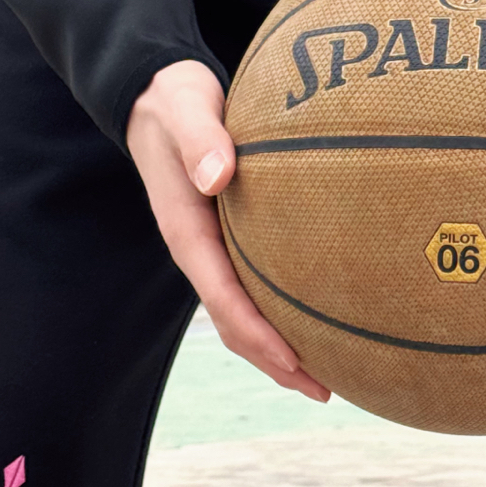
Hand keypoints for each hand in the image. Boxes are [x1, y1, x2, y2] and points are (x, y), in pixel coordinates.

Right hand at [126, 60, 330, 400]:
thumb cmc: (175, 100)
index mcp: (186, 232)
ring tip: (329, 377)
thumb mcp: (184, 108)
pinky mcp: (228, 244)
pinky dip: (284, 318)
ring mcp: (213, 253)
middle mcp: (199, 253)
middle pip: (235, 324)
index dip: (258, 335)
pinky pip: (255, 293)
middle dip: (277, 362)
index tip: (295, 362)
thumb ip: (199, 139)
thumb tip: (217, 176)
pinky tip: (322, 325)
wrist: (156, 97)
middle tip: (325, 390)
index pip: (223, 298)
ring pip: (244, 317)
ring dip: (281, 351)